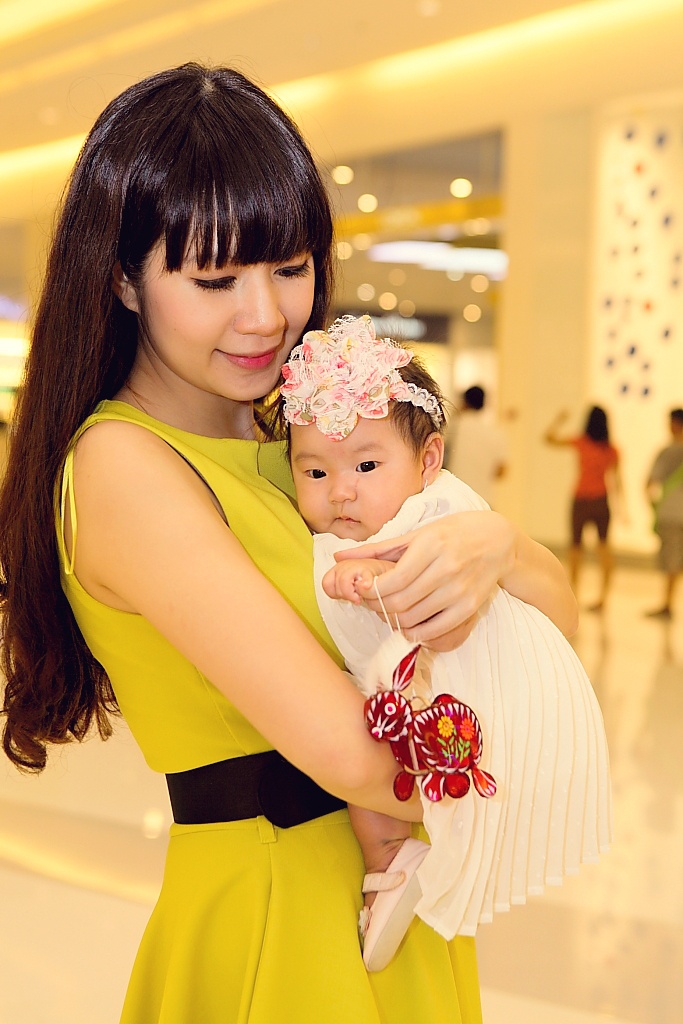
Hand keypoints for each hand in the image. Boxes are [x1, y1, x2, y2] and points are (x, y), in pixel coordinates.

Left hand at [333, 511, 515, 650]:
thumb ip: (378, 548)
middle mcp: (446, 568)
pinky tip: (409, 624)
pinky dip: (416, 632)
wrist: (498, 540)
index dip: (371, 592)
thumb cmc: (453, 532)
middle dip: (378, 607)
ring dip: (394, 620)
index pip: (393, 580)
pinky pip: (435, 630)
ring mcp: (460, 590)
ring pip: (414, 618)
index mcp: (431, 545)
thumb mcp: (417, 533)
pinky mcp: (469, 607)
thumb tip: (340, 556)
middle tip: (371, 603)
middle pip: (400, 602)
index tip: (362, 591)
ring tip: (388, 611)